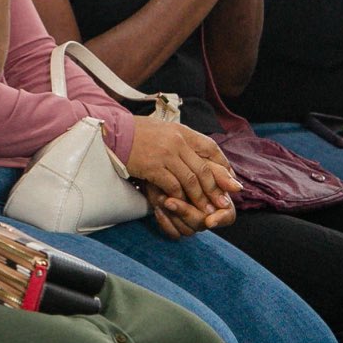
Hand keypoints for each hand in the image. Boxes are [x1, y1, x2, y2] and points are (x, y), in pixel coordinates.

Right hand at [123, 118, 238, 231]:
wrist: (113, 132)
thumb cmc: (137, 133)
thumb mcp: (164, 131)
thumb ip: (182, 142)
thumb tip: (198, 157)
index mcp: (183, 131)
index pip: (211, 148)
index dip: (222, 166)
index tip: (229, 181)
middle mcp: (177, 141)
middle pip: (204, 168)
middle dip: (216, 189)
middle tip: (223, 204)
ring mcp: (166, 154)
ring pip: (191, 180)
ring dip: (199, 198)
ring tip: (205, 211)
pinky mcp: (153, 166)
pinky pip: (172, 186)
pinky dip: (179, 197)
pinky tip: (181, 205)